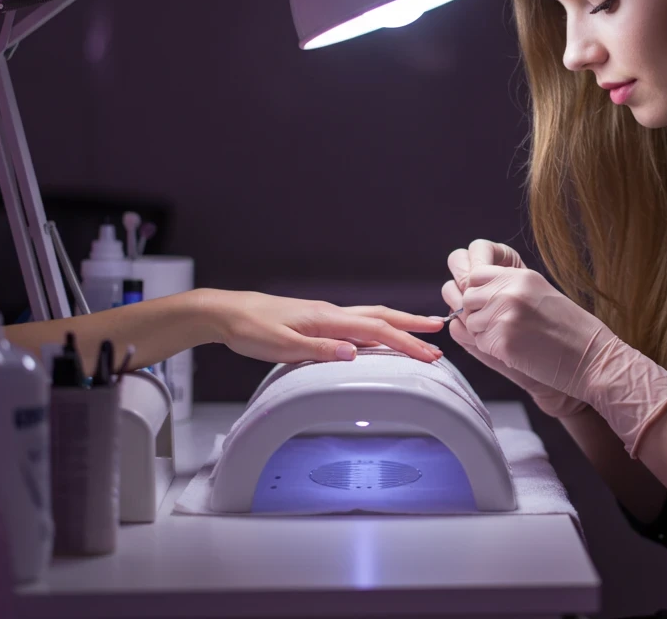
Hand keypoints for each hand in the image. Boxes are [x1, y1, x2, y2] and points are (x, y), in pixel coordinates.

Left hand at [200, 289, 444, 364]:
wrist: (228, 312)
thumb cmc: (251, 328)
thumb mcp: (282, 345)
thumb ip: (319, 350)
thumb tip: (354, 354)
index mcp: (328, 319)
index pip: (377, 330)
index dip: (406, 342)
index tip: (429, 353)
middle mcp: (332, 314)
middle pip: (382, 317)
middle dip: (412, 326)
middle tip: (438, 333)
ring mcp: (326, 316)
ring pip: (371, 317)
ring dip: (398, 324)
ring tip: (419, 330)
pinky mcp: (318, 321)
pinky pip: (357, 323)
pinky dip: (377, 328)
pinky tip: (379, 336)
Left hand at [441, 240, 586, 417]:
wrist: (591, 358)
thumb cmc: (569, 329)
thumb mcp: (539, 293)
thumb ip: (507, 286)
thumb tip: (470, 289)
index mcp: (521, 276)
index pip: (476, 275)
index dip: (478, 291)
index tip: (489, 304)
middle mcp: (510, 291)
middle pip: (468, 297)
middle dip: (477, 312)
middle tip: (501, 324)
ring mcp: (505, 316)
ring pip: (470, 322)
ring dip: (484, 332)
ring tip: (513, 337)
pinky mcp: (502, 342)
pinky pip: (480, 343)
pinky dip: (492, 349)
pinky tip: (516, 349)